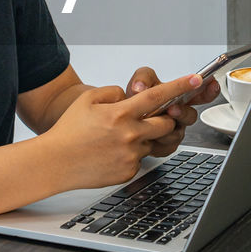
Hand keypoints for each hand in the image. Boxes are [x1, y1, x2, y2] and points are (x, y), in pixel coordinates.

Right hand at [45, 73, 207, 189]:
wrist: (55, 162)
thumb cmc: (68, 131)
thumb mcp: (88, 100)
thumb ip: (113, 93)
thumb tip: (129, 97)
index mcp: (120, 113)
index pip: (157, 96)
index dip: (179, 86)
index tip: (195, 79)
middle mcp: (129, 134)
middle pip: (165, 124)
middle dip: (161, 121)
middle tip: (144, 120)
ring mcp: (131, 155)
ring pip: (151, 143)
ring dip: (142, 139)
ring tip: (115, 140)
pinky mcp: (128, 171)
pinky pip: (139, 160)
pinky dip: (129, 156)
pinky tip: (109, 155)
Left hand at [125, 66, 220, 157]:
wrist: (122, 127)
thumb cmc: (133, 104)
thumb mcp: (138, 83)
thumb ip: (142, 78)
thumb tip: (141, 87)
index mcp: (177, 97)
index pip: (199, 93)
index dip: (208, 89)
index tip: (211, 83)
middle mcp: (178, 114)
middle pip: (190, 115)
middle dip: (183, 113)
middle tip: (172, 109)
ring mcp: (172, 131)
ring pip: (176, 133)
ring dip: (165, 129)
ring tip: (153, 126)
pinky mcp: (164, 146)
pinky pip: (166, 147)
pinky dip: (155, 142)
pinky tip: (147, 138)